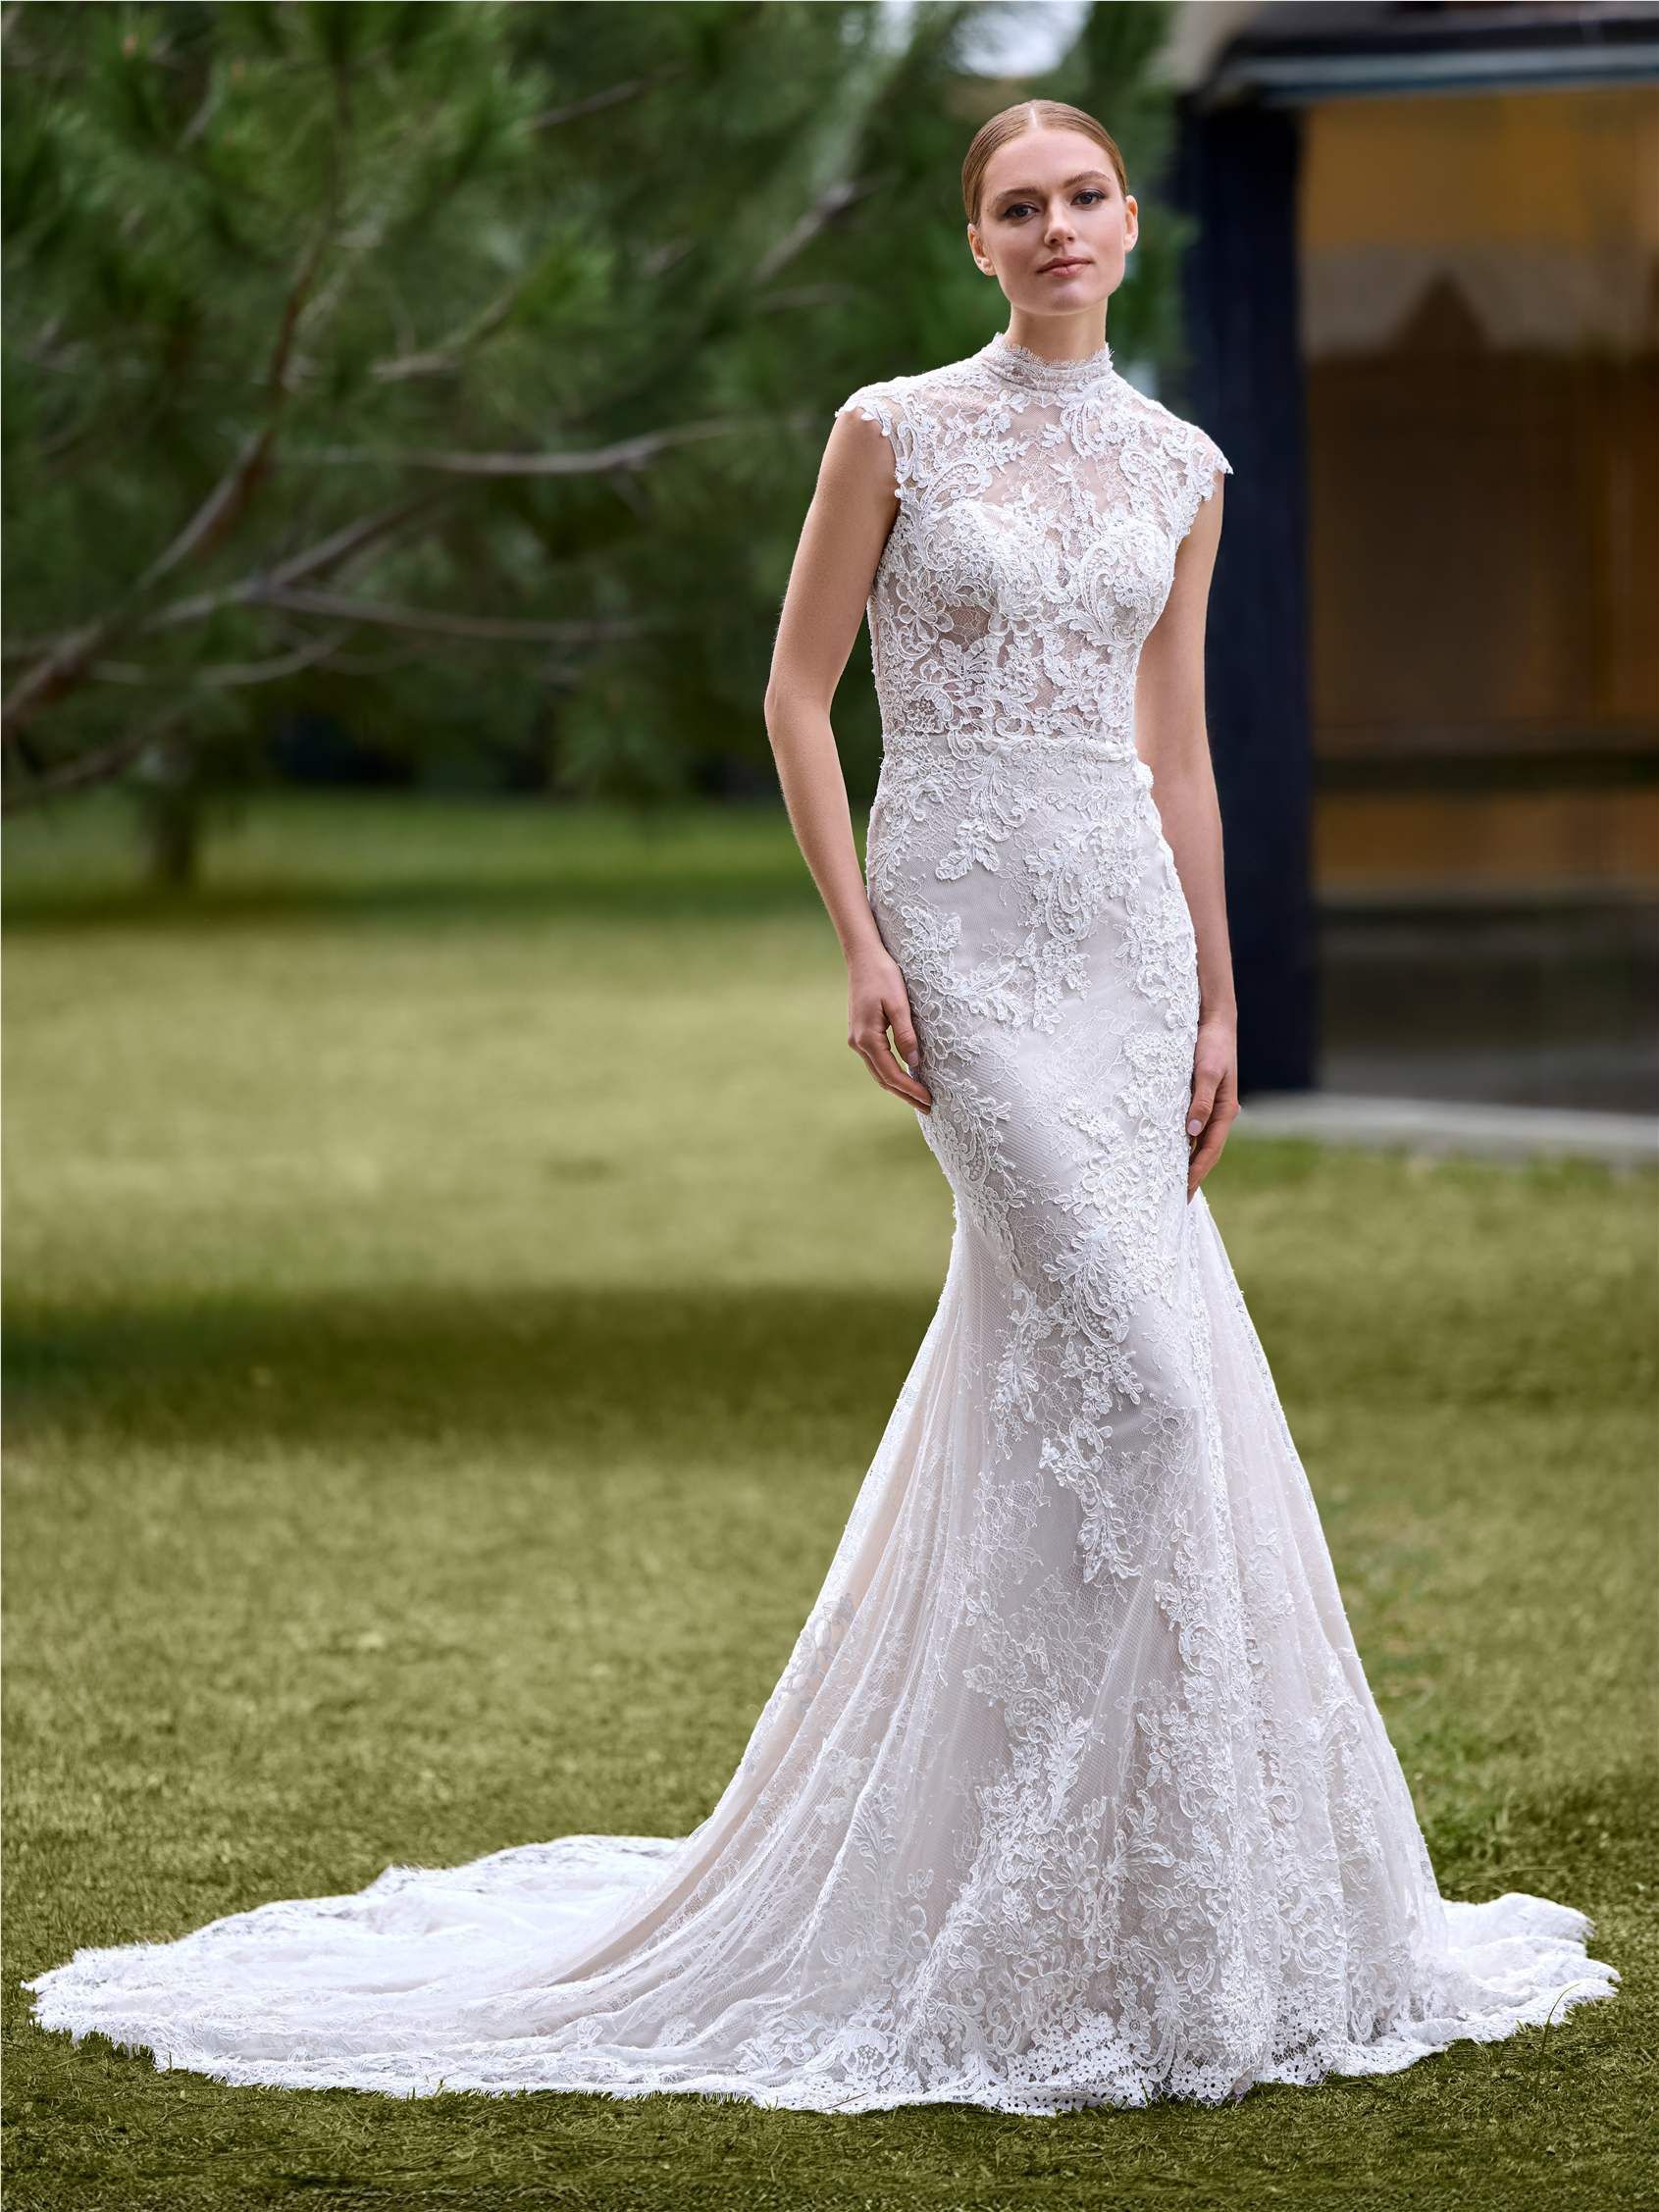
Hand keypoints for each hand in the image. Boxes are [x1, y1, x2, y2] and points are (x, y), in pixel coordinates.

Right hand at [847, 950, 931, 1112]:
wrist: (862, 957)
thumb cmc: (883, 976)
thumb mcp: (899, 1004)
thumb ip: (906, 1035)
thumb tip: (914, 1063)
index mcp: (867, 1038)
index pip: (892, 1074)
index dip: (911, 1089)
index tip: (929, 1100)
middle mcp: (858, 1043)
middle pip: (883, 1079)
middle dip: (906, 1095)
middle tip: (928, 1108)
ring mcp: (856, 1039)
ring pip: (878, 1072)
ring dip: (898, 1086)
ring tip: (918, 1098)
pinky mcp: (860, 1033)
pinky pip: (876, 1061)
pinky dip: (890, 1073)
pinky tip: (904, 1075)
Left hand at [1185, 1011, 1237, 1200]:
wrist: (1216, 1021)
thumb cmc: (1212, 1044)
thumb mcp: (1205, 1071)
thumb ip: (1200, 1101)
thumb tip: (1192, 1133)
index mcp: (1225, 1110)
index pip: (1210, 1150)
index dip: (1197, 1172)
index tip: (1184, 1192)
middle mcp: (1219, 1112)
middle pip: (1206, 1151)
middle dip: (1193, 1174)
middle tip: (1176, 1198)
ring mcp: (1210, 1106)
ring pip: (1199, 1141)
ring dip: (1188, 1161)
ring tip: (1171, 1182)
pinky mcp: (1200, 1098)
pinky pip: (1192, 1127)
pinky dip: (1183, 1142)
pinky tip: (1170, 1151)